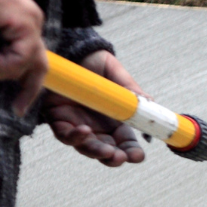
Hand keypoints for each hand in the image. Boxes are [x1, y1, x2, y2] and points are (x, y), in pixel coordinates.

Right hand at [0, 0, 47, 113]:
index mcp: (20, 25)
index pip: (33, 60)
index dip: (29, 84)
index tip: (18, 107)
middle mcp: (30, 23)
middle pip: (39, 66)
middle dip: (29, 90)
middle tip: (17, 109)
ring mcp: (30, 22)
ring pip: (22, 66)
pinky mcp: (24, 22)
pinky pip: (17, 59)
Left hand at [43, 51, 145, 165]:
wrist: (69, 48)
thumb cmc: (94, 62)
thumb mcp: (116, 73)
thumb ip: (131, 90)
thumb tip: (148, 103)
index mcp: (114, 120)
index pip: (125, 143)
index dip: (132, 152)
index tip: (138, 156)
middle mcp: (96, 126)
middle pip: (106, 151)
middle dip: (114, 158)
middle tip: (121, 157)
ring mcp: (76, 124)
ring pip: (86, 147)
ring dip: (96, 152)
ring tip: (107, 151)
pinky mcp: (57, 118)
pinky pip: (64, 134)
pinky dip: (75, 137)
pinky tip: (85, 131)